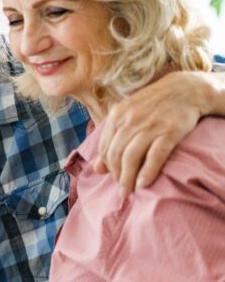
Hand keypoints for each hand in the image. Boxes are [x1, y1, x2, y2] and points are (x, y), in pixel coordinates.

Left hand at [96, 70, 208, 194]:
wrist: (185, 89)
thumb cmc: (152, 105)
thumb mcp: (127, 115)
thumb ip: (111, 139)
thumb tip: (97, 169)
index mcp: (117, 116)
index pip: (105, 148)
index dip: (107, 166)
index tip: (113, 178)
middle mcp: (130, 120)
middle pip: (116, 154)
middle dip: (116, 176)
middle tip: (121, 191)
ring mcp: (150, 126)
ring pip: (132, 157)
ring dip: (128, 178)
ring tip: (129, 191)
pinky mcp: (170, 131)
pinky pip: (155, 155)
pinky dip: (148, 172)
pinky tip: (144, 184)